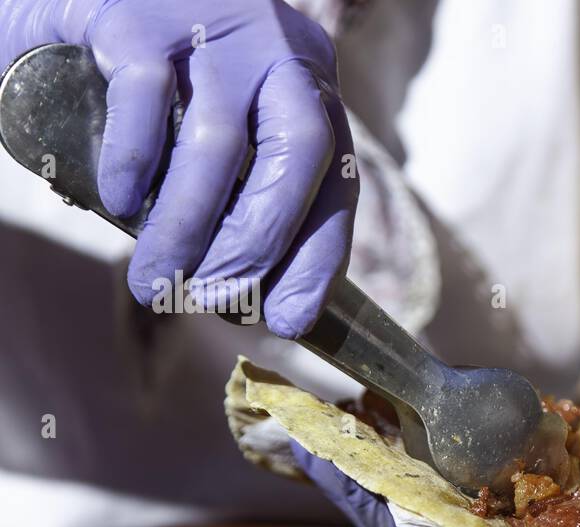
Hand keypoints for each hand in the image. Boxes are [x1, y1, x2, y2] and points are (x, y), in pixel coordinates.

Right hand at [0, 0, 356, 336]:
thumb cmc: (166, 84)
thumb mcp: (224, 128)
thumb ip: (243, 191)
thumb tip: (250, 297)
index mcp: (310, 89)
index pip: (337, 180)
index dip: (319, 256)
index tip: (292, 319)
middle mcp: (276, 53)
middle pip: (294, 157)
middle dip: (256, 245)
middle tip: (208, 301)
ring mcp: (212, 26)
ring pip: (216, 141)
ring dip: (187, 227)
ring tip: (154, 282)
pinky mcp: (140, 15)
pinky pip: (145, 95)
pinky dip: (134, 161)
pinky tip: (119, 203)